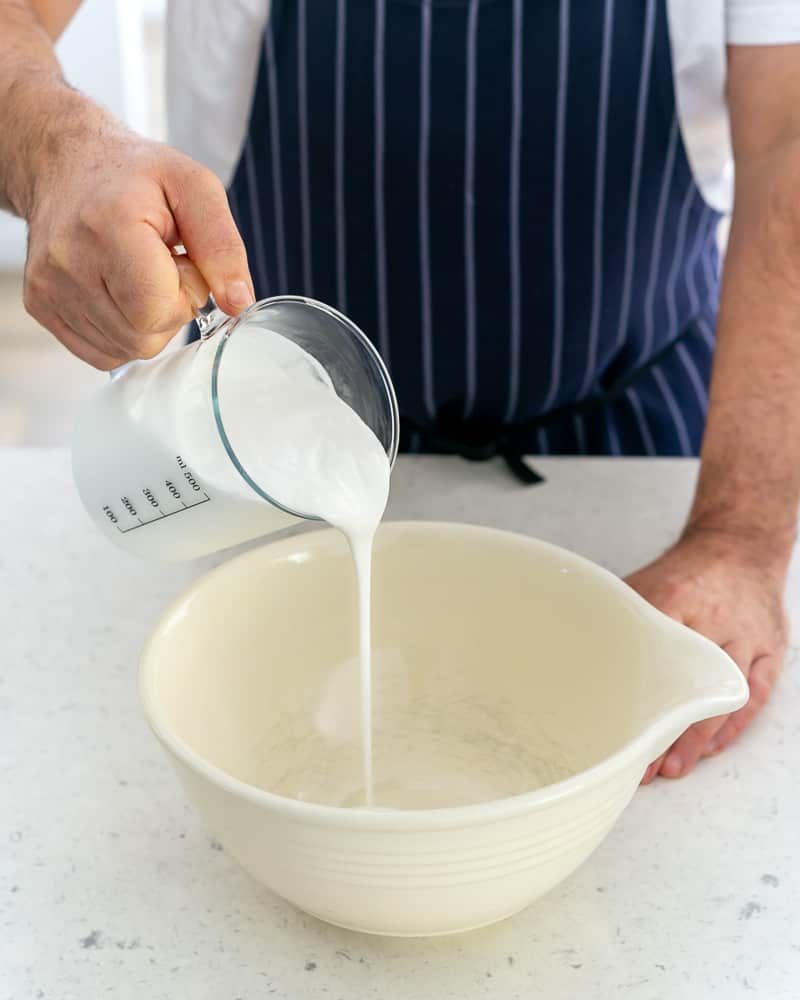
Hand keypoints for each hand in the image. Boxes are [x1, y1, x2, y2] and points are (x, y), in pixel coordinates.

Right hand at [21, 101, 253, 368]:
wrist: (67, 165)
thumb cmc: (133, 175)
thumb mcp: (195, 187)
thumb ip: (223, 247)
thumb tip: (238, 301)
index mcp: (108, 227)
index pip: (158, 312)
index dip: (184, 294)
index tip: (179, 260)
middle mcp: (69, 262)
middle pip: (144, 338)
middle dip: (168, 310)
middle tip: (160, 266)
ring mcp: (49, 288)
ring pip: (125, 349)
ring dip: (145, 321)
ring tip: (136, 273)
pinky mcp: (40, 306)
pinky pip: (101, 352)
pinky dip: (122, 331)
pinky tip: (118, 292)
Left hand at [624, 528, 787, 781]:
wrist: (739, 546)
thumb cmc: (686, 571)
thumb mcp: (644, 583)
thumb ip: (616, 616)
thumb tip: (568, 646)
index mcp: (675, 599)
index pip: (652, 656)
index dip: (635, 697)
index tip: (615, 727)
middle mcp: (714, 621)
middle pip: (689, 686)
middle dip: (664, 730)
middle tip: (640, 765)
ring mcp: (746, 638)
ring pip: (722, 698)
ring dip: (697, 739)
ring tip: (671, 768)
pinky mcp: (769, 650)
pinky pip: (753, 697)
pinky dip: (731, 727)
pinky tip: (710, 749)